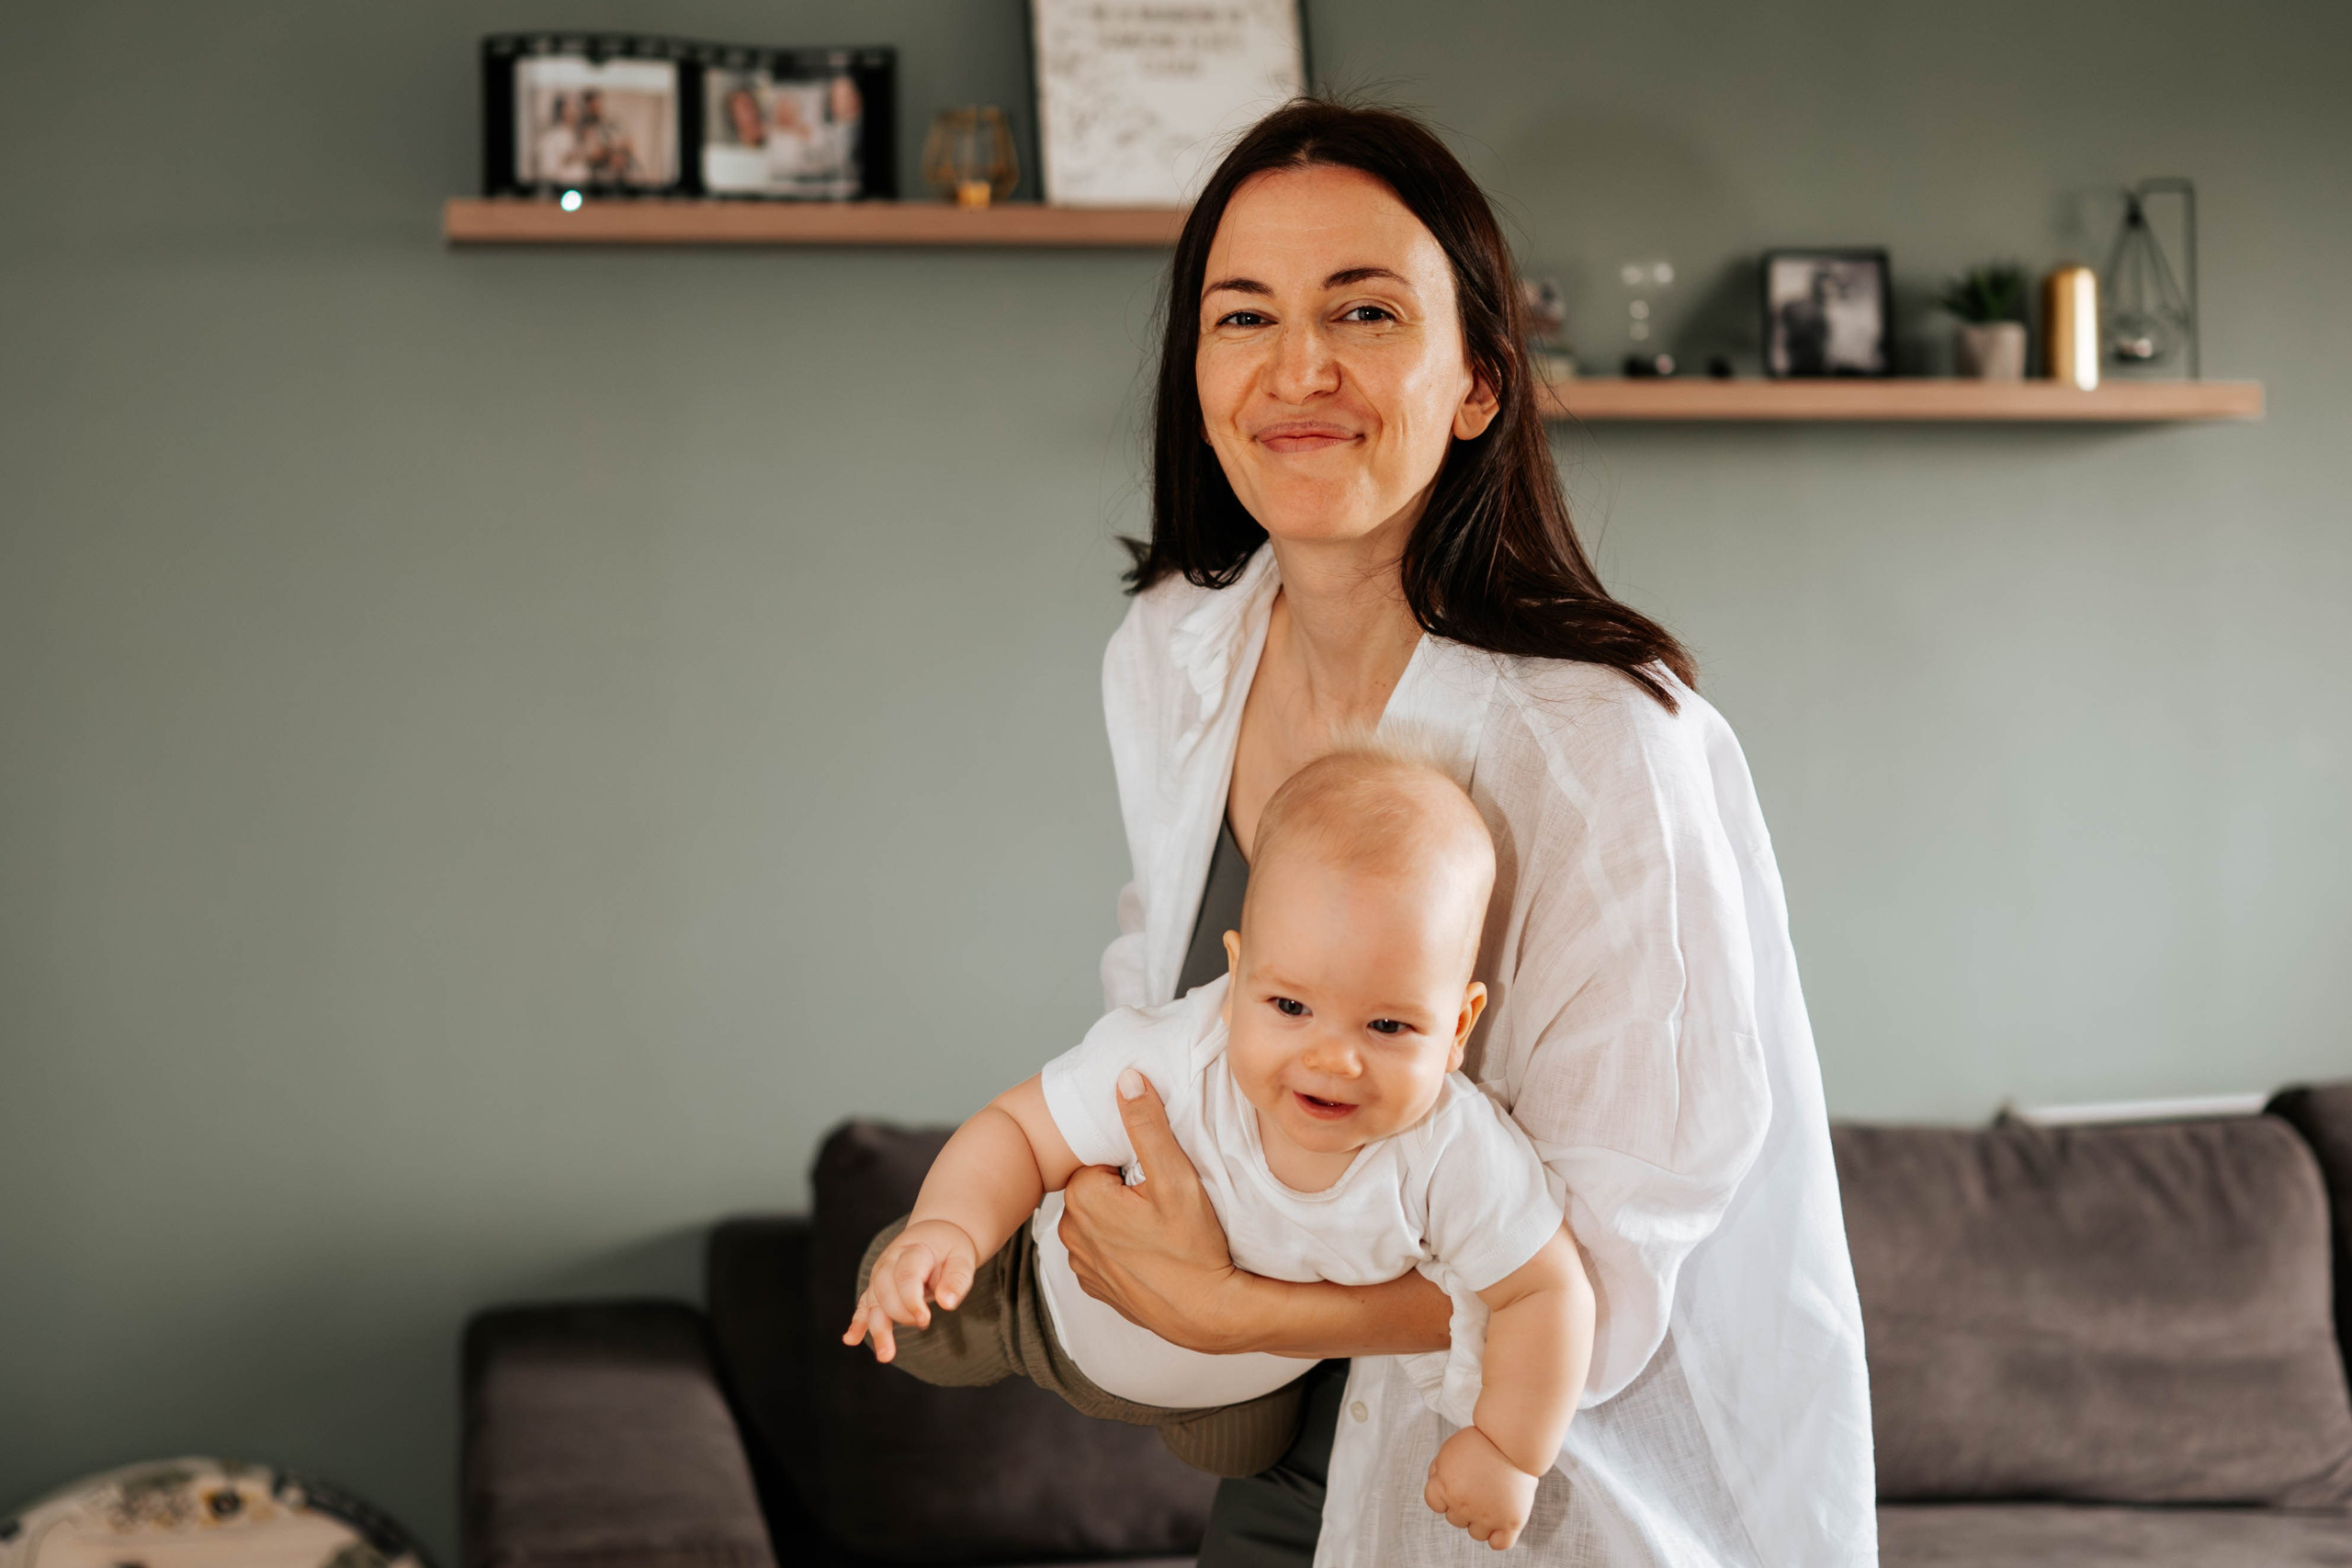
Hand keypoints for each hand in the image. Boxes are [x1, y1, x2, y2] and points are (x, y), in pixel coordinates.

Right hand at [842, 1218, 977, 1363]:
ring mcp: (880, 1275)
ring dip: (877, 1329)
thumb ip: (957, 1280)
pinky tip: (851, 1339)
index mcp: (913, 1250)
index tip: (925, 1320)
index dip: (912, 1300)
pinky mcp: (876, 1288)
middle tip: (924, 1323)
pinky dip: (857, 1322)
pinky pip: (864, 1305)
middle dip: (902, 1314)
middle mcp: (890, 1261)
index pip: (905, 1275)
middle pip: (886, 1290)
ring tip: (886, 1356)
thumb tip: (947, 1303)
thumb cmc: (950, 1249)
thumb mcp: (963, 1258)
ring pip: (873, 1302)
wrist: (933, 1236)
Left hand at [1057, 1071, 1247, 1352]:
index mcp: (1083, 1197)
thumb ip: (1146, 1125)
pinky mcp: (1095, 1287)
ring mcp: (1081, 1264)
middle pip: (1097, 1188)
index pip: (1099, 1158)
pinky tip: (1151, 1253)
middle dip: (1124, 1189)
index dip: (1131, 1165)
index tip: (1156, 1180)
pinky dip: (1120, 1248)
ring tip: (1159, 1230)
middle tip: (1162, 1205)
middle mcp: (1070, 1232)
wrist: (1207, 1314)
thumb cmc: (1194, 1247)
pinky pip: (1101, 1251)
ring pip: (1098, 1219)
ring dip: (1121, 1219)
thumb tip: (1125, 1078)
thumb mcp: (1175, 1177)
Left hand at [1424, 1425, 1540, 1551]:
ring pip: (1476, 1533)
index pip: (1435, 1504)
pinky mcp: (1511, 1521)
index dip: (1444, 1493)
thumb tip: (1437, 1485)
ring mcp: (1488, 1516)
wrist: (1513, 1439)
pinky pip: (1500, 1543)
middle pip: (1455, 1520)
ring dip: (1480, 1521)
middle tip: (1479, 1485)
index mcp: (1445, 1487)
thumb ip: (1439, 1471)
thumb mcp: (1449, 1449)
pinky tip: (1500, 1523)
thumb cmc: (1482, 1441)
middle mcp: (1463, 1505)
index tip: (1458, 1481)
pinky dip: (1497, 1537)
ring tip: (1492, 1498)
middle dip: (1463, 1505)